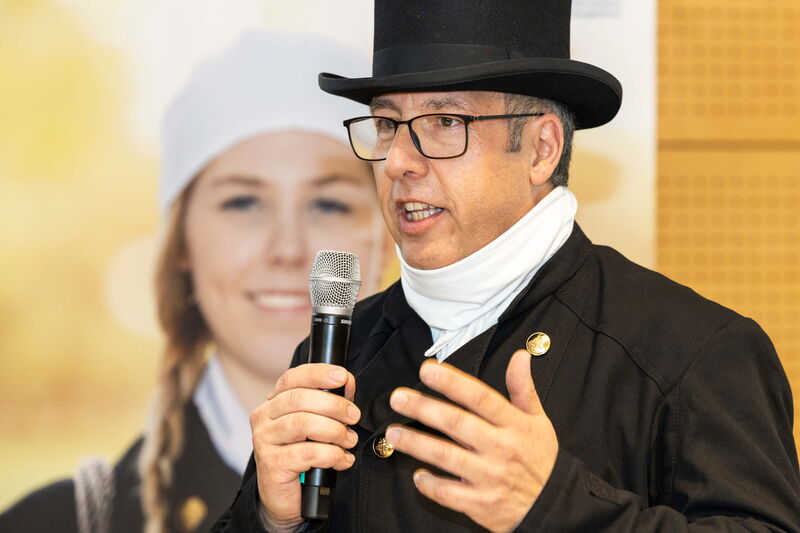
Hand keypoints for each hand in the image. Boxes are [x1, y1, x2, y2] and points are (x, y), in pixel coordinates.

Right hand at [249, 364, 360, 528]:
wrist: (284, 498)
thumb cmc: (302, 456)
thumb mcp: (316, 424)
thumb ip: (329, 403)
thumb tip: (347, 383)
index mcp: (274, 402)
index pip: (292, 378)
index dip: (319, 373)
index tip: (344, 377)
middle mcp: (263, 417)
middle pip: (299, 398)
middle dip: (334, 405)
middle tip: (354, 416)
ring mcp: (264, 440)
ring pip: (303, 423)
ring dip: (334, 430)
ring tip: (349, 440)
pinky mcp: (271, 464)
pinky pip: (307, 453)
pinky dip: (331, 455)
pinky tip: (342, 460)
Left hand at [385, 350, 557, 532]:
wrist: (554, 505)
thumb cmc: (540, 459)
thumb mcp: (538, 420)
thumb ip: (522, 388)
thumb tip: (520, 356)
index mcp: (513, 424)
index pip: (479, 397)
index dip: (452, 382)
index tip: (428, 369)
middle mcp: (500, 448)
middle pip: (456, 423)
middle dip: (423, 408)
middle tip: (398, 398)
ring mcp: (489, 477)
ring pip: (446, 456)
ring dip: (416, 443)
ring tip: (393, 432)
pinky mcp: (481, 504)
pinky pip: (448, 493)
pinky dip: (429, 484)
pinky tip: (417, 474)